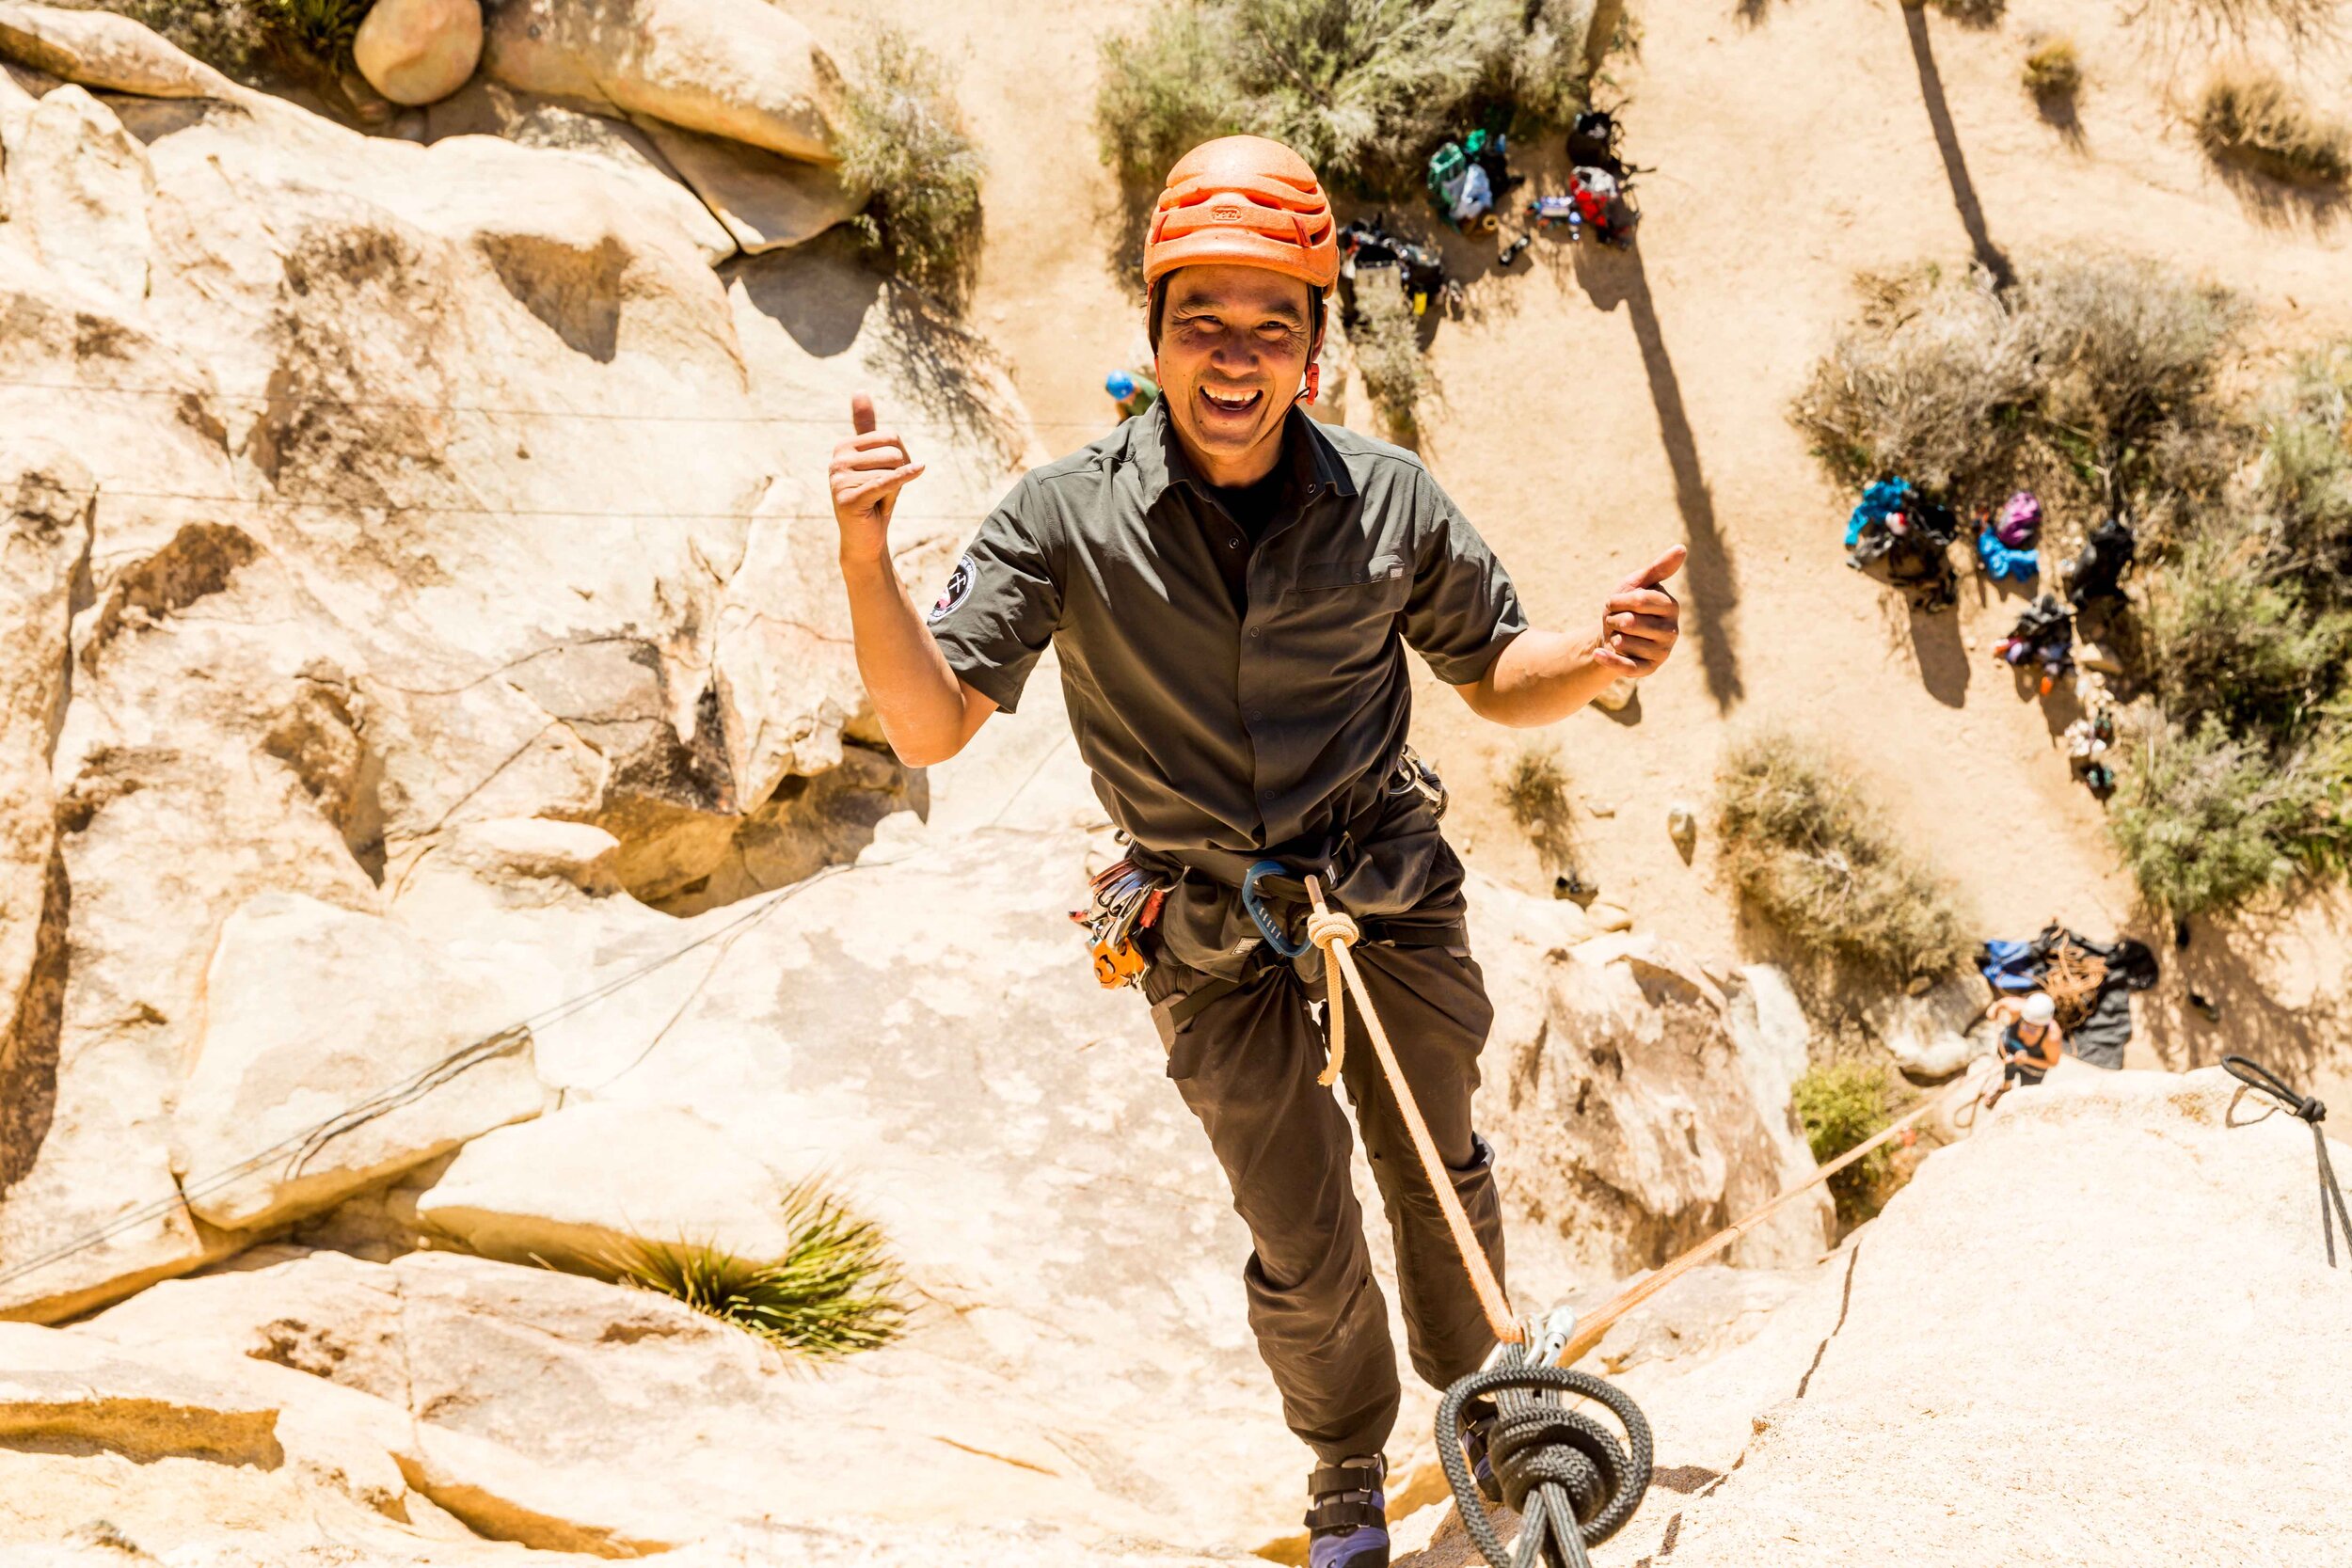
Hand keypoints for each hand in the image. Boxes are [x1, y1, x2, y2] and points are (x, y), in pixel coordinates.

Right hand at [830, 392, 925, 563]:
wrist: (865, 539)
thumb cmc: (874, 499)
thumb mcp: (873, 461)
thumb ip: (866, 428)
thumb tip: (859, 391)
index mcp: (843, 447)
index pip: (891, 437)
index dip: (900, 460)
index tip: (884, 478)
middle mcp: (837, 460)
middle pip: (893, 452)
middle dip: (898, 475)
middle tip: (882, 493)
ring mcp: (840, 480)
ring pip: (893, 470)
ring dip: (894, 491)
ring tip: (877, 502)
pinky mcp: (849, 498)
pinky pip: (887, 481)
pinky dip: (906, 477)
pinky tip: (920, 469)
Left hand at [1595, 545, 1684, 674]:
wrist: (1612, 633)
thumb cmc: (1626, 605)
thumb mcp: (1638, 583)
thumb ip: (1658, 568)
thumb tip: (1682, 548)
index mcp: (1671, 607)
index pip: (1640, 600)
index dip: (1618, 600)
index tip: (1614, 601)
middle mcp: (1672, 631)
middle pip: (1630, 623)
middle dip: (1613, 619)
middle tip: (1616, 620)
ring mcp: (1662, 652)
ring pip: (1626, 643)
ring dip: (1612, 636)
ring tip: (1618, 634)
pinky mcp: (1648, 670)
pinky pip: (1627, 667)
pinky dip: (1609, 660)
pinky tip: (1599, 653)